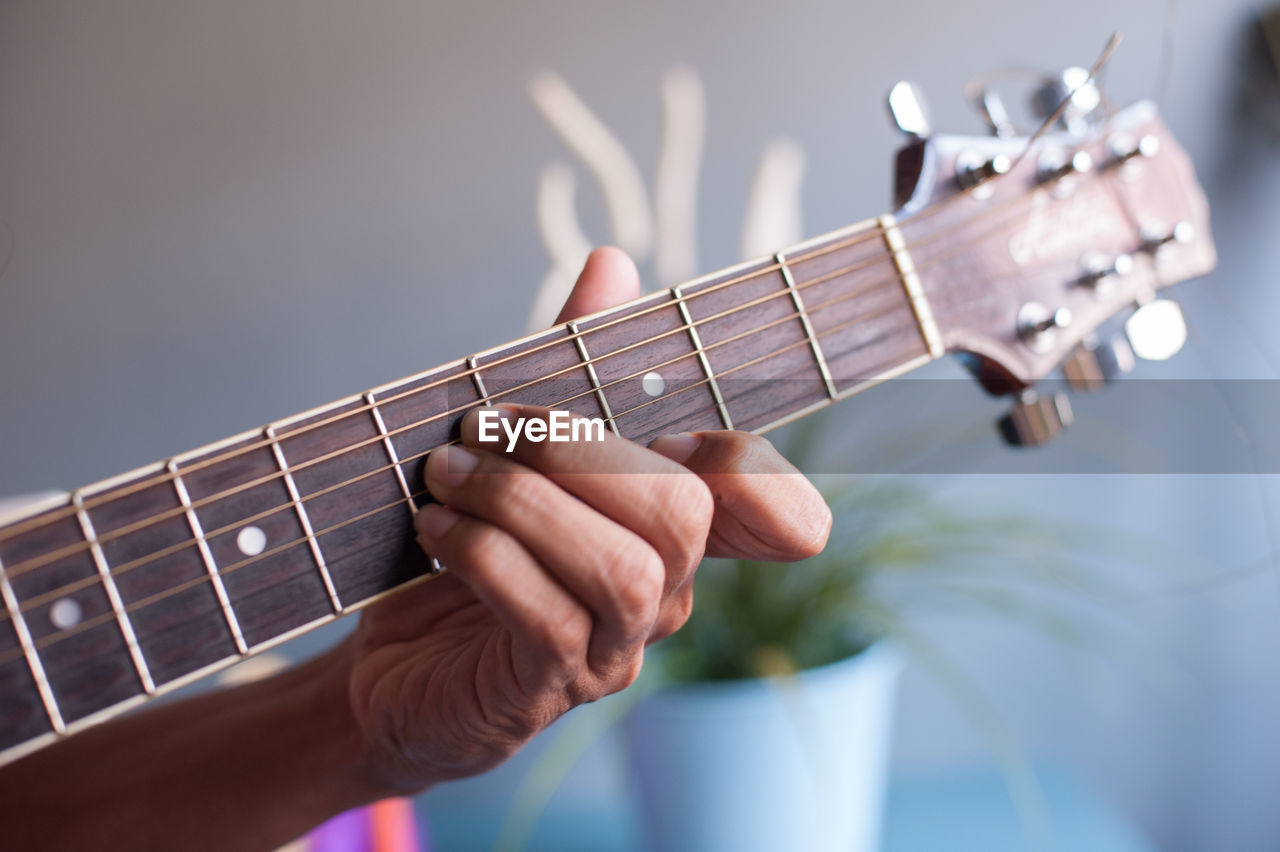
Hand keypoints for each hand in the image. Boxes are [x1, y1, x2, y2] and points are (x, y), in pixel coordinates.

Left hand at [340, 248, 831, 793]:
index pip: (762, 503)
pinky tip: (438, 530)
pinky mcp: (553, 686)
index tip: (693, 430)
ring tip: (448, 473)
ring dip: (522, 502)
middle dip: (578, 449)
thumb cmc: (463, 546)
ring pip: (621, 568)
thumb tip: (612, 263)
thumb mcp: (510, 446)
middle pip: (681, 513)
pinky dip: (485, 555)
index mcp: (665, 528)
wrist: (390, 664)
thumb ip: (568, 363)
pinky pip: (546, 616)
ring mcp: (614, 646)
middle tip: (487, 423)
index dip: (760, 471)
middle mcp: (662, 590)